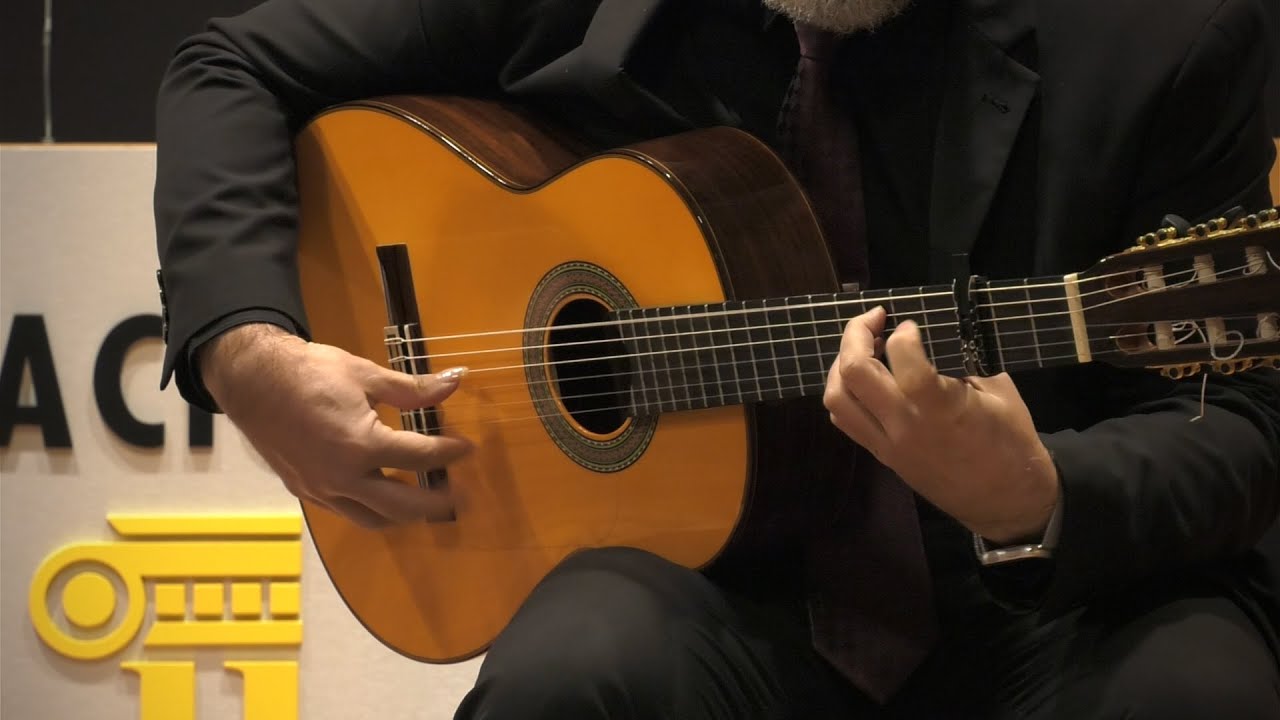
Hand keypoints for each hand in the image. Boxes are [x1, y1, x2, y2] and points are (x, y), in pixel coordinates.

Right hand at [200, 323, 472, 527]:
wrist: (252, 379)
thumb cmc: (309, 372)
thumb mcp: (366, 375)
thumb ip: (413, 388)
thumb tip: (454, 383)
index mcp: (361, 445)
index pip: (420, 457)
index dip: (449, 452)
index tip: (466, 448)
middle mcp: (342, 477)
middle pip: (402, 505)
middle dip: (436, 503)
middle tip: (460, 497)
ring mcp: (321, 489)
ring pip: (372, 519)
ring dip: (404, 516)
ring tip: (425, 505)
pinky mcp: (305, 490)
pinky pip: (346, 512)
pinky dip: (371, 510)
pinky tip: (384, 497)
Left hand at [823, 307, 1058, 543]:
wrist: (1007, 502)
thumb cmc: (1011, 442)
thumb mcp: (999, 392)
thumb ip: (965, 360)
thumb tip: (937, 333)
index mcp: (940, 408)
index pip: (902, 358)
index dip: (902, 332)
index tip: (912, 325)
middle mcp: (904, 425)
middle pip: (853, 373)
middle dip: (856, 334)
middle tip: (875, 318)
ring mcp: (887, 444)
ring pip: (837, 398)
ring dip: (841, 364)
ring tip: (863, 347)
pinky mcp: (881, 456)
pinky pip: (845, 420)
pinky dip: (844, 392)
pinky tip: (864, 379)